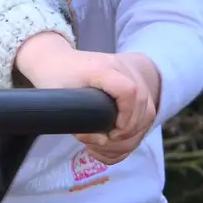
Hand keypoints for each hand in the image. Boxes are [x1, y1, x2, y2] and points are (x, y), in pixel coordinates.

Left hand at [13, 34, 158, 165]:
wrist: (55, 59)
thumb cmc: (54, 77)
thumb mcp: (57, 96)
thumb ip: (77, 120)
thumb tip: (102, 140)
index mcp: (101, 69)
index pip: (129, 91)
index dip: (126, 115)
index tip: (112, 131)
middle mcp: (120, 69)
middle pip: (144, 104)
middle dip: (129, 131)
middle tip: (107, 140)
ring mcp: (129, 75)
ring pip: (148, 110)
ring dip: (132, 133)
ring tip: (109, 142)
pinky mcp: (132, 85)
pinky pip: (144, 111)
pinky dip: (134, 130)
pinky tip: (115, 140)